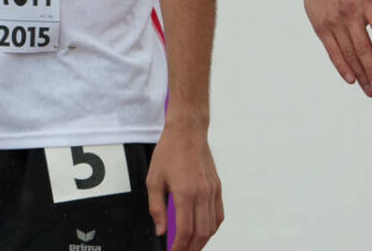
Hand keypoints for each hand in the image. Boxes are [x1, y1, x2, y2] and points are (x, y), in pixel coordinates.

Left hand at [146, 121, 222, 250]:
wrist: (187, 132)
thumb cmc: (168, 153)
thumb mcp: (153, 180)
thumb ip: (156, 208)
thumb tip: (161, 230)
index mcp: (185, 193)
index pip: (185, 230)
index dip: (179, 247)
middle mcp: (202, 194)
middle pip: (201, 233)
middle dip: (191, 248)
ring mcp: (213, 192)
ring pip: (212, 227)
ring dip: (202, 241)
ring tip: (190, 246)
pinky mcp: (218, 188)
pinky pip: (219, 215)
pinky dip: (212, 228)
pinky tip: (203, 232)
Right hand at [299, 0, 371, 94]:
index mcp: (364, 1)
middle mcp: (348, 13)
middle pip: (361, 45)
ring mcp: (333, 22)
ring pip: (348, 53)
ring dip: (359, 74)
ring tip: (370, 90)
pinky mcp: (321, 28)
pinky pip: (332, 51)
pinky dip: (342, 67)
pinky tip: (351, 80)